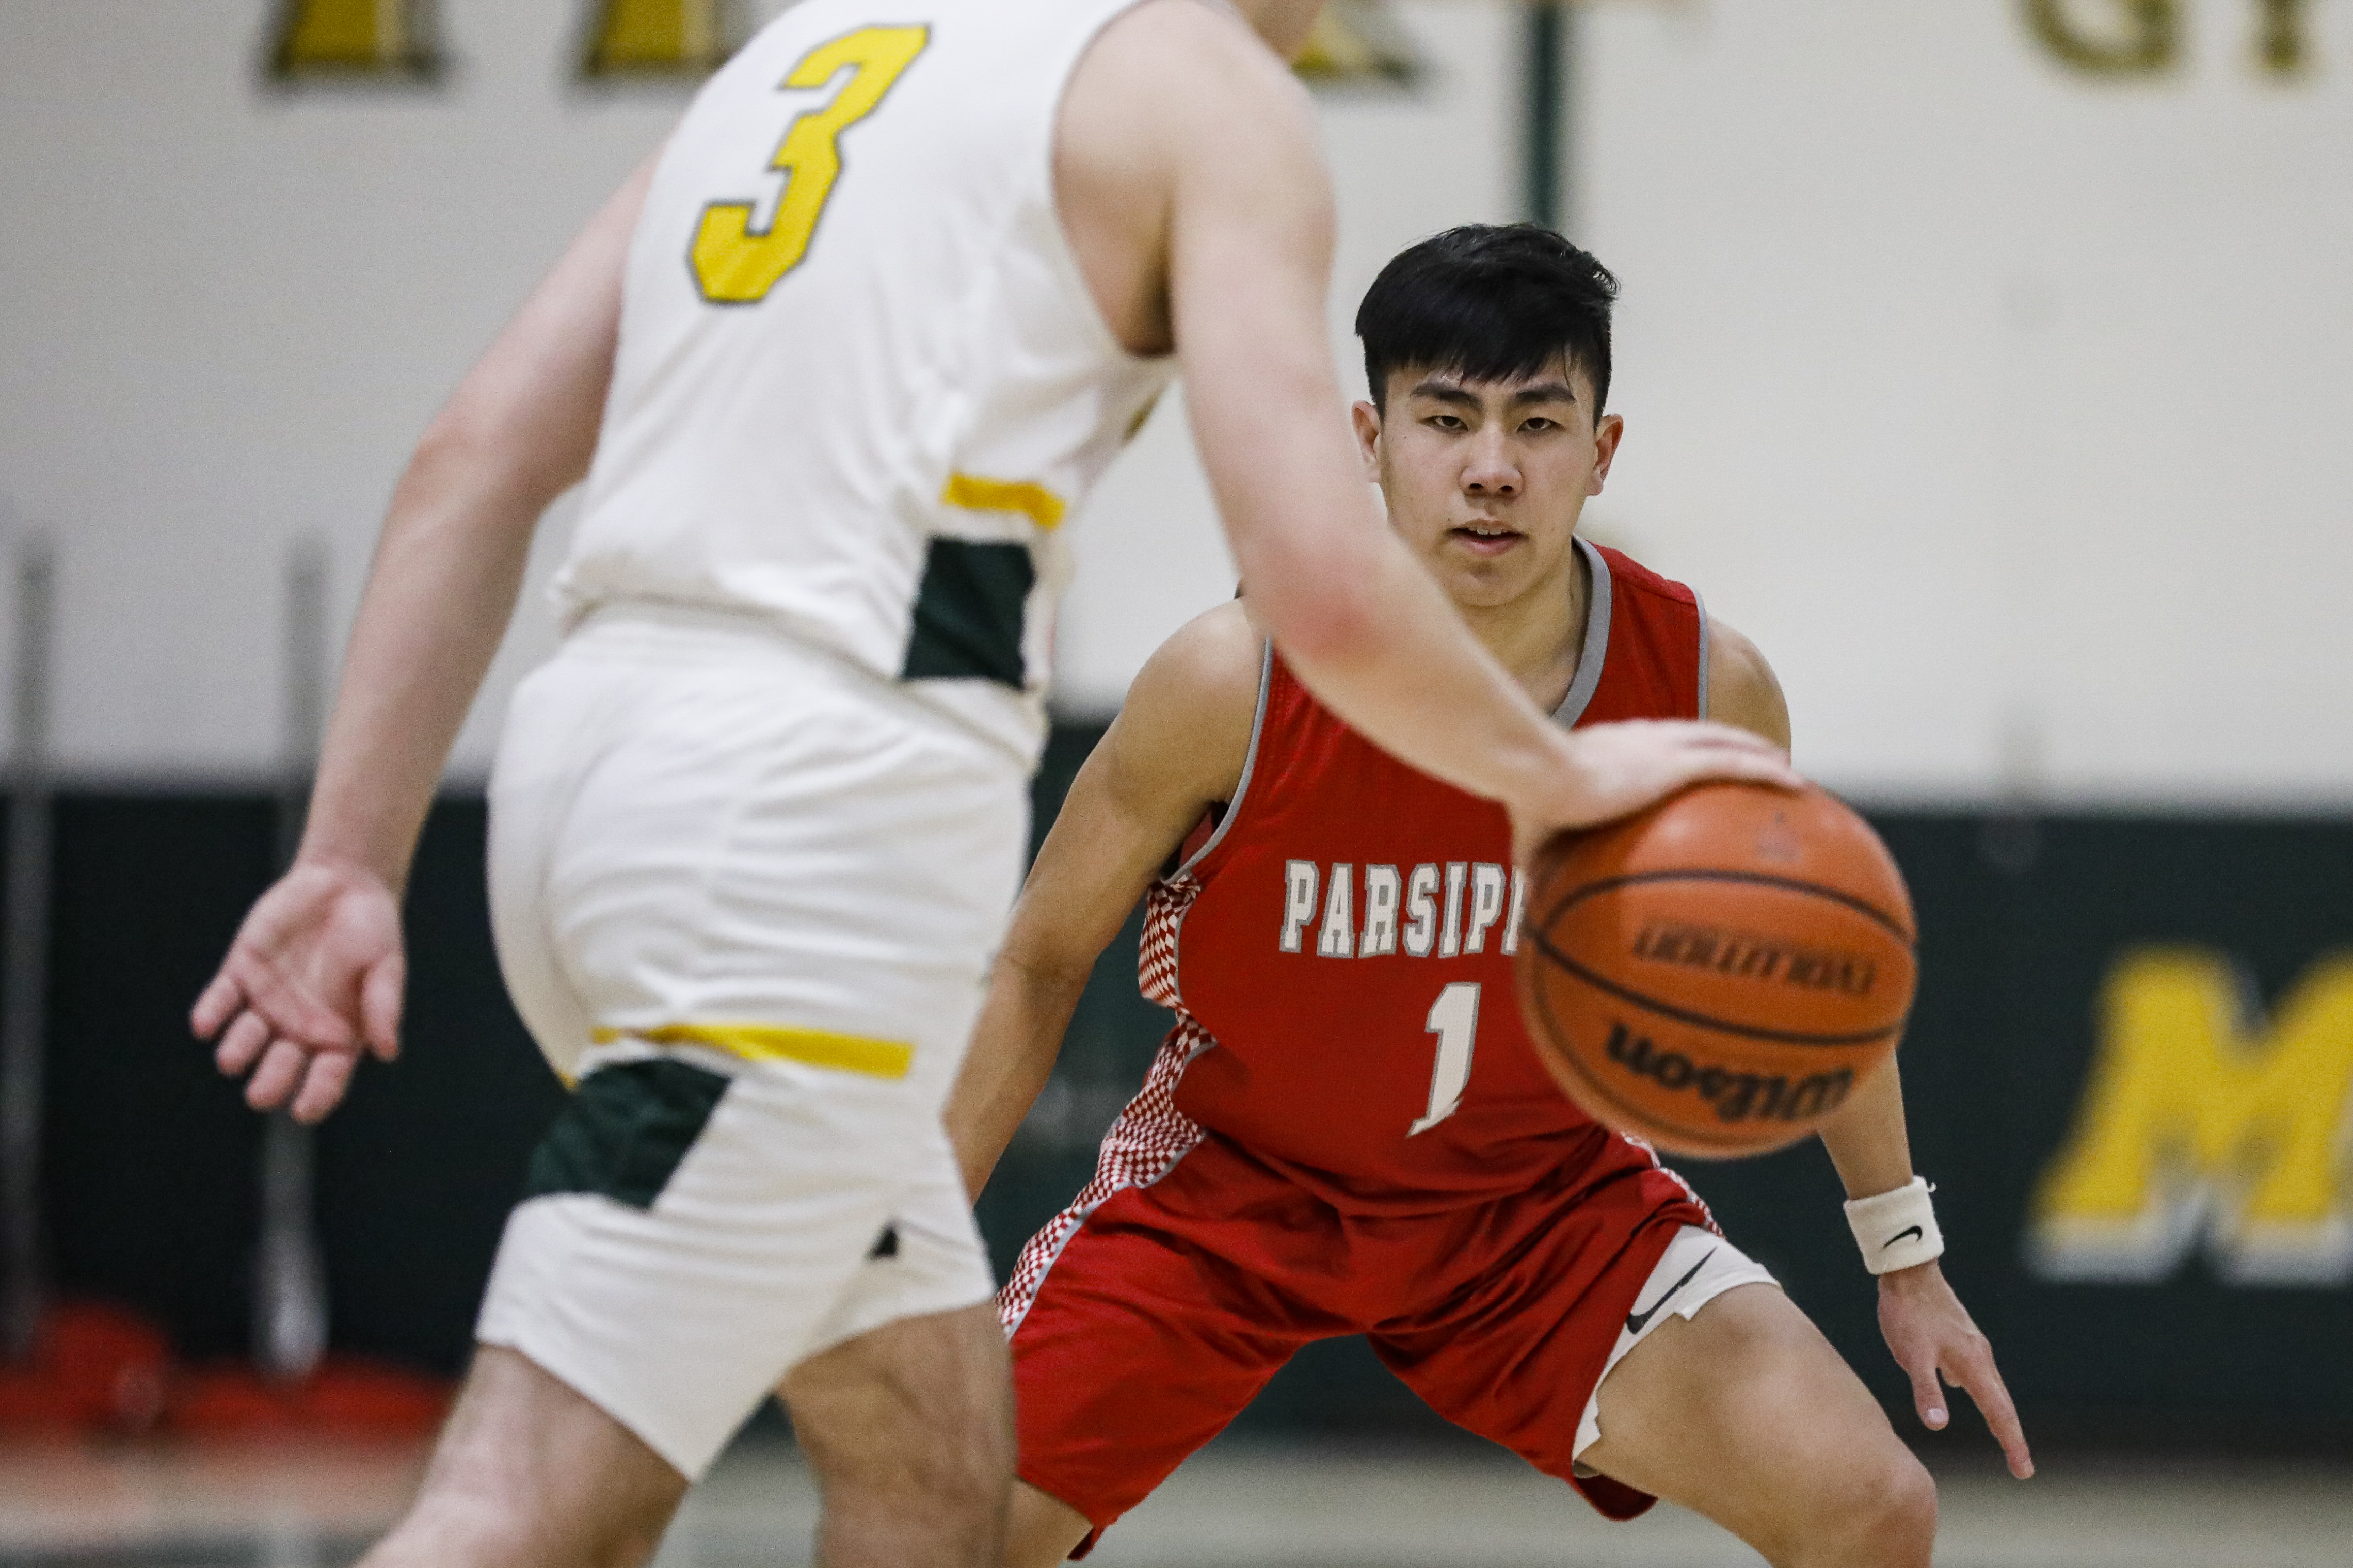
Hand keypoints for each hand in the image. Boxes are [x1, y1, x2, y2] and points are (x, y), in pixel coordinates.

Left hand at [190, 859, 405, 1123]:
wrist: (343, 881)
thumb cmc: (373, 929)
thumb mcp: (387, 967)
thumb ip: (384, 1007)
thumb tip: (388, 1052)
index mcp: (338, 1034)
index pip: (327, 1079)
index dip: (316, 1098)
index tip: (303, 1111)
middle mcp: (299, 1027)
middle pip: (279, 1069)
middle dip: (268, 1085)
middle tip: (260, 1094)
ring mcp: (267, 1002)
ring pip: (243, 1042)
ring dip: (236, 1052)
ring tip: (233, 1058)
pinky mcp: (241, 973)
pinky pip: (219, 1002)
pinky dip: (210, 1014)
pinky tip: (205, 1024)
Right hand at [1510, 719, 1800, 862]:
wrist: (1534, 774)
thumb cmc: (1527, 803)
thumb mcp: (1537, 840)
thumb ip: (1544, 868)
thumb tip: (1535, 911)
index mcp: (1611, 749)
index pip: (1657, 744)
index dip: (1683, 749)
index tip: (1698, 762)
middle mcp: (1643, 739)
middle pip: (1699, 734)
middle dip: (1730, 742)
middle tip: (1758, 757)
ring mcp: (1661, 749)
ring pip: (1725, 742)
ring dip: (1758, 751)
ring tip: (1786, 767)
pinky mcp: (1673, 766)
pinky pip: (1733, 766)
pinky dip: (1766, 772)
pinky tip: (1796, 783)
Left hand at [1878, 1260, 2033, 1478]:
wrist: (1907, 1272)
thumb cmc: (1908, 1314)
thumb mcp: (1912, 1356)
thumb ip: (1926, 1390)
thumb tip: (1939, 1425)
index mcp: (1973, 1365)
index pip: (1999, 1413)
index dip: (2012, 1444)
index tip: (2024, 1472)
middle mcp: (1980, 1357)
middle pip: (2002, 1404)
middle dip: (2012, 1436)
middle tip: (2022, 1467)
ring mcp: (1973, 1345)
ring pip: (1991, 1388)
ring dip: (1999, 1414)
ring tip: (2003, 1436)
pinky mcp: (1961, 1337)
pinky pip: (1977, 1372)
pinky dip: (1982, 1392)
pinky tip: (1969, 1390)